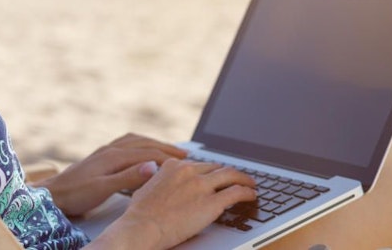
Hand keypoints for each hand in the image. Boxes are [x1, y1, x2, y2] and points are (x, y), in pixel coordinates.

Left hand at [35, 133, 188, 215]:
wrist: (52, 194)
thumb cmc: (76, 194)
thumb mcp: (103, 188)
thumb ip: (128, 177)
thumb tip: (153, 166)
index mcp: (114, 156)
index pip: (148, 153)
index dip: (169, 157)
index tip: (187, 161)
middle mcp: (110, 149)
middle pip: (144, 144)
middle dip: (165, 147)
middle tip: (185, 153)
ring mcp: (105, 151)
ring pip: (135, 141)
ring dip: (153, 143)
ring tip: (168, 149)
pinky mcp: (100, 156)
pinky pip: (125, 144)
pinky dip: (140, 143)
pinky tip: (141, 149)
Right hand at [100, 159, 256, 249]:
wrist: (142, 227)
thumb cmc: (139, 214)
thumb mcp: (145, 188)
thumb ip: (158, 182)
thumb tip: (159, 182)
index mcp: (172, 166)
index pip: (198, 164)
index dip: (209, 171)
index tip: (215, 175)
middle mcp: (189, 171)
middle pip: (216, 167)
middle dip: (226, 174)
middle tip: (235, 179)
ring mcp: (201, 185)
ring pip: (230, 175)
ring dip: (243, 179)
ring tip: (251, 184)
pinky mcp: (212, 202)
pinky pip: (236, 193)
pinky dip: (247, 192)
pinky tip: (252, 196)